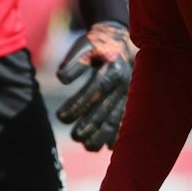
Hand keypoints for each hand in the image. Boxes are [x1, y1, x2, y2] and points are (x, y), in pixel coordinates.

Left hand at [54, 21, 133, 150]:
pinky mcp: (131, 103)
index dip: (78, 104)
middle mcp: (124, 85)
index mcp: (112, 70)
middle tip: (74, 136)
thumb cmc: (97, 46)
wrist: (122, 43)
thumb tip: (61, 78)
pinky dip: (118, 135)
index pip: (94, 90)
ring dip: (103, 135)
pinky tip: (107, 147)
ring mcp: (129, 96)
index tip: (60, 116)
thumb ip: (73, 61)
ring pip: (117, 120)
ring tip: (87, 146)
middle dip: (89, 125)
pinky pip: (126, 122)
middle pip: (105, 109)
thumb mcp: (85, 46)